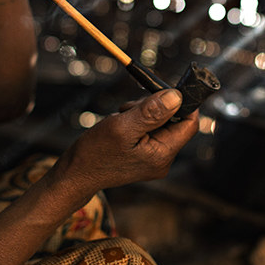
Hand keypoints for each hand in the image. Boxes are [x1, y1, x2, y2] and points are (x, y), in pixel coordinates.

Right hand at [54, 89, 198, 196]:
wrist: (74, 175)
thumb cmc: (94, 154)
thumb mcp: (122, 127)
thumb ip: (151, 112)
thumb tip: (176, 97)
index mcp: (163, 154)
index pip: (189, 124)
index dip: (183, 103)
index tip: (164, 89)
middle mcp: (162, 158)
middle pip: (173, 120)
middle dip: (153, 108)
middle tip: (129, 110)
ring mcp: (152, 157)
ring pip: (159, 122)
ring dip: (141, 113)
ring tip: (120, 119)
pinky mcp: (142, 153)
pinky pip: (147, 129)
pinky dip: (135, 121)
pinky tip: (119, 126)